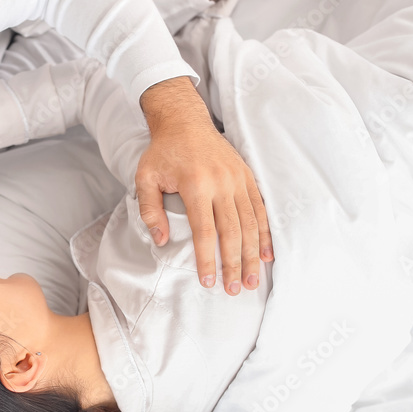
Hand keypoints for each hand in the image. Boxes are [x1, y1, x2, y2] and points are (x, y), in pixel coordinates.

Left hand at [137, 76, 272, 294]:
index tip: (208, 282)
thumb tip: (161, 241)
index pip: (205, 231)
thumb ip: (150, 211)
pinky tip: (267, 255)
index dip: (208, 259)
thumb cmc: (163, 153)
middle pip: (232, 232)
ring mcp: (238, 180)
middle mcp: (222, 183)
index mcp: (197, 185)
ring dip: (253, 255)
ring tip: (253, 281)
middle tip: (234, 290)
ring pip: (250, 224)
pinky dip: (264, 234)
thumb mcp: (145, 179)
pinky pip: (260, 209)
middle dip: (235, 264)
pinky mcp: (247, 177)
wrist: (185, 121)